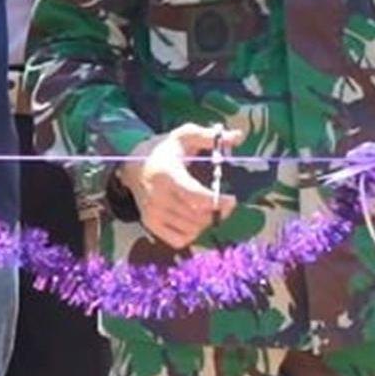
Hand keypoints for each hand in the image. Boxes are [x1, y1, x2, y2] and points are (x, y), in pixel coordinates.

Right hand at [121, 124, 240, 249]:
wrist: (135, 166)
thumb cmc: (167, 150)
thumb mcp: (186, 135)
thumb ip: (211, 136)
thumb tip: (238, 136)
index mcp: (166, 175)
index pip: (195, 196)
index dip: (217, 201)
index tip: (232, 199)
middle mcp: (156, 197)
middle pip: (196, 216)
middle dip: (217, 211)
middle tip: (225, 203)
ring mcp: (152, 214)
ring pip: (191, 229)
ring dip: (206, 221)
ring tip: (210, 208)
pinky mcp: (150, 225)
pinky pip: (179, 240)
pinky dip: (192, 233)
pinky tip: (195, 219)